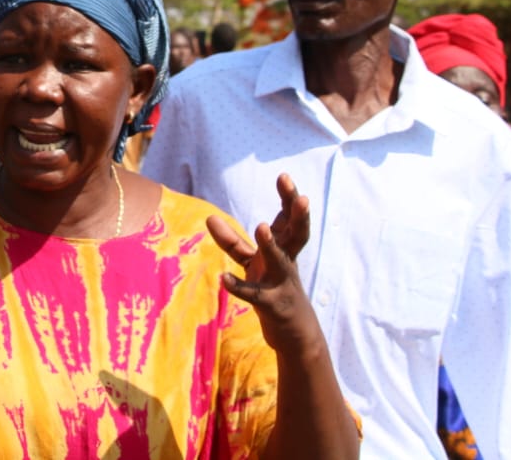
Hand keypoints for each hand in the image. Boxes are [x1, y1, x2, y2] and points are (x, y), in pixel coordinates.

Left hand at [206, 173, 319, 351]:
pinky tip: (224, 279)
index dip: (288, 198)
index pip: (289, 219)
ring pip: (279, 261)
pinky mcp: (271, 306)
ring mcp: (281, 284)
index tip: (284, 176)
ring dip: (270, 245)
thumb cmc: (274, 288)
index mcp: (286, 249)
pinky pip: (254, 295)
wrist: (295, 334)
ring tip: (260, 226)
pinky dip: (239, 287)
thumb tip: (209, 217)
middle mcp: (287, 262)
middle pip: (296, 234)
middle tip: (301, 196)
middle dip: (297, 214)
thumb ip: (232, 241)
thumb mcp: (254, 262)